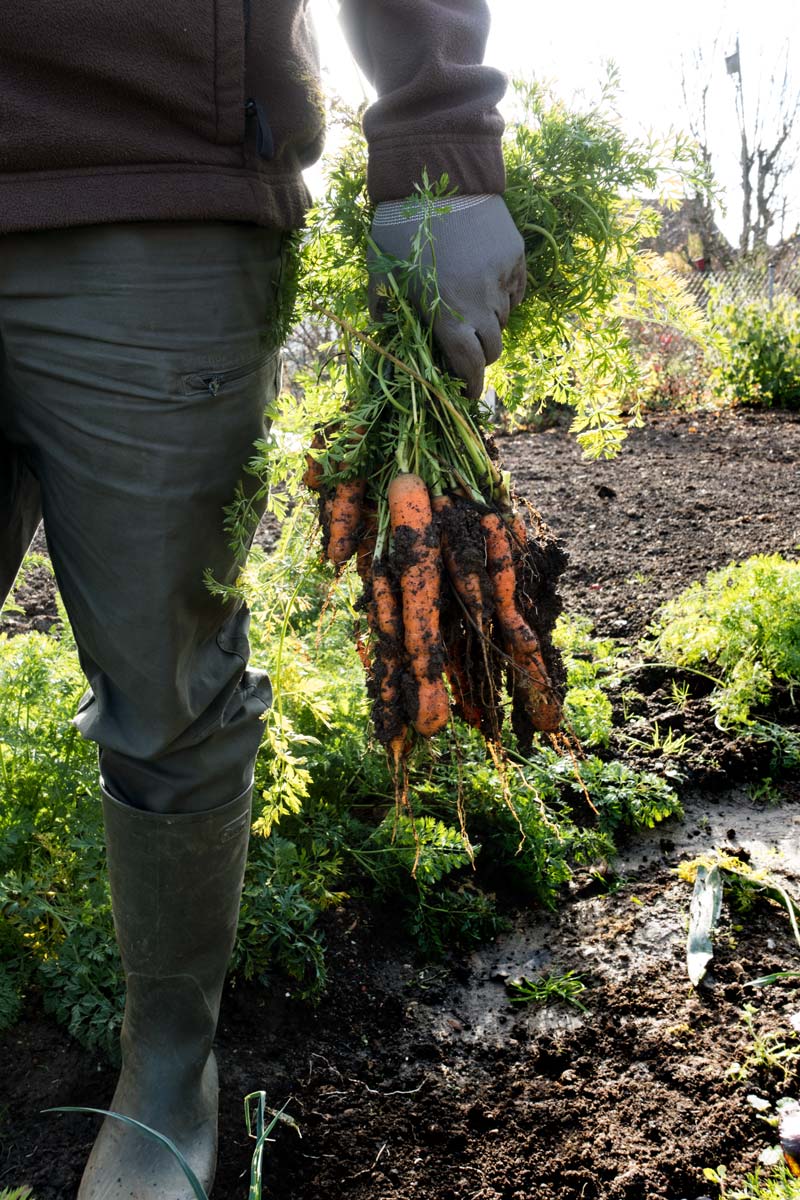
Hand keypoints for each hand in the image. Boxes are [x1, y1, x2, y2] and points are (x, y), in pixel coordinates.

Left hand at [369, 193, 525, 399]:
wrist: (436, 171)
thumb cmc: (400, 224)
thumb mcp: (382, 270)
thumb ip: (385, 309)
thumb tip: (387, 337)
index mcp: (445, 311)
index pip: (468, 364)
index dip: (471, 385)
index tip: (469, 395)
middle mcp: (480, 301)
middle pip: (493, 348)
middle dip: (481, 356)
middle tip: (467, 349)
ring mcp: (502, 278)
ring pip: (504, 319)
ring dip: (490, 323)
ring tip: (469, 303)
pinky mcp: (516, 256)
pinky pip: (516, 291)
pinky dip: (504, 296)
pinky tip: (484, 281)